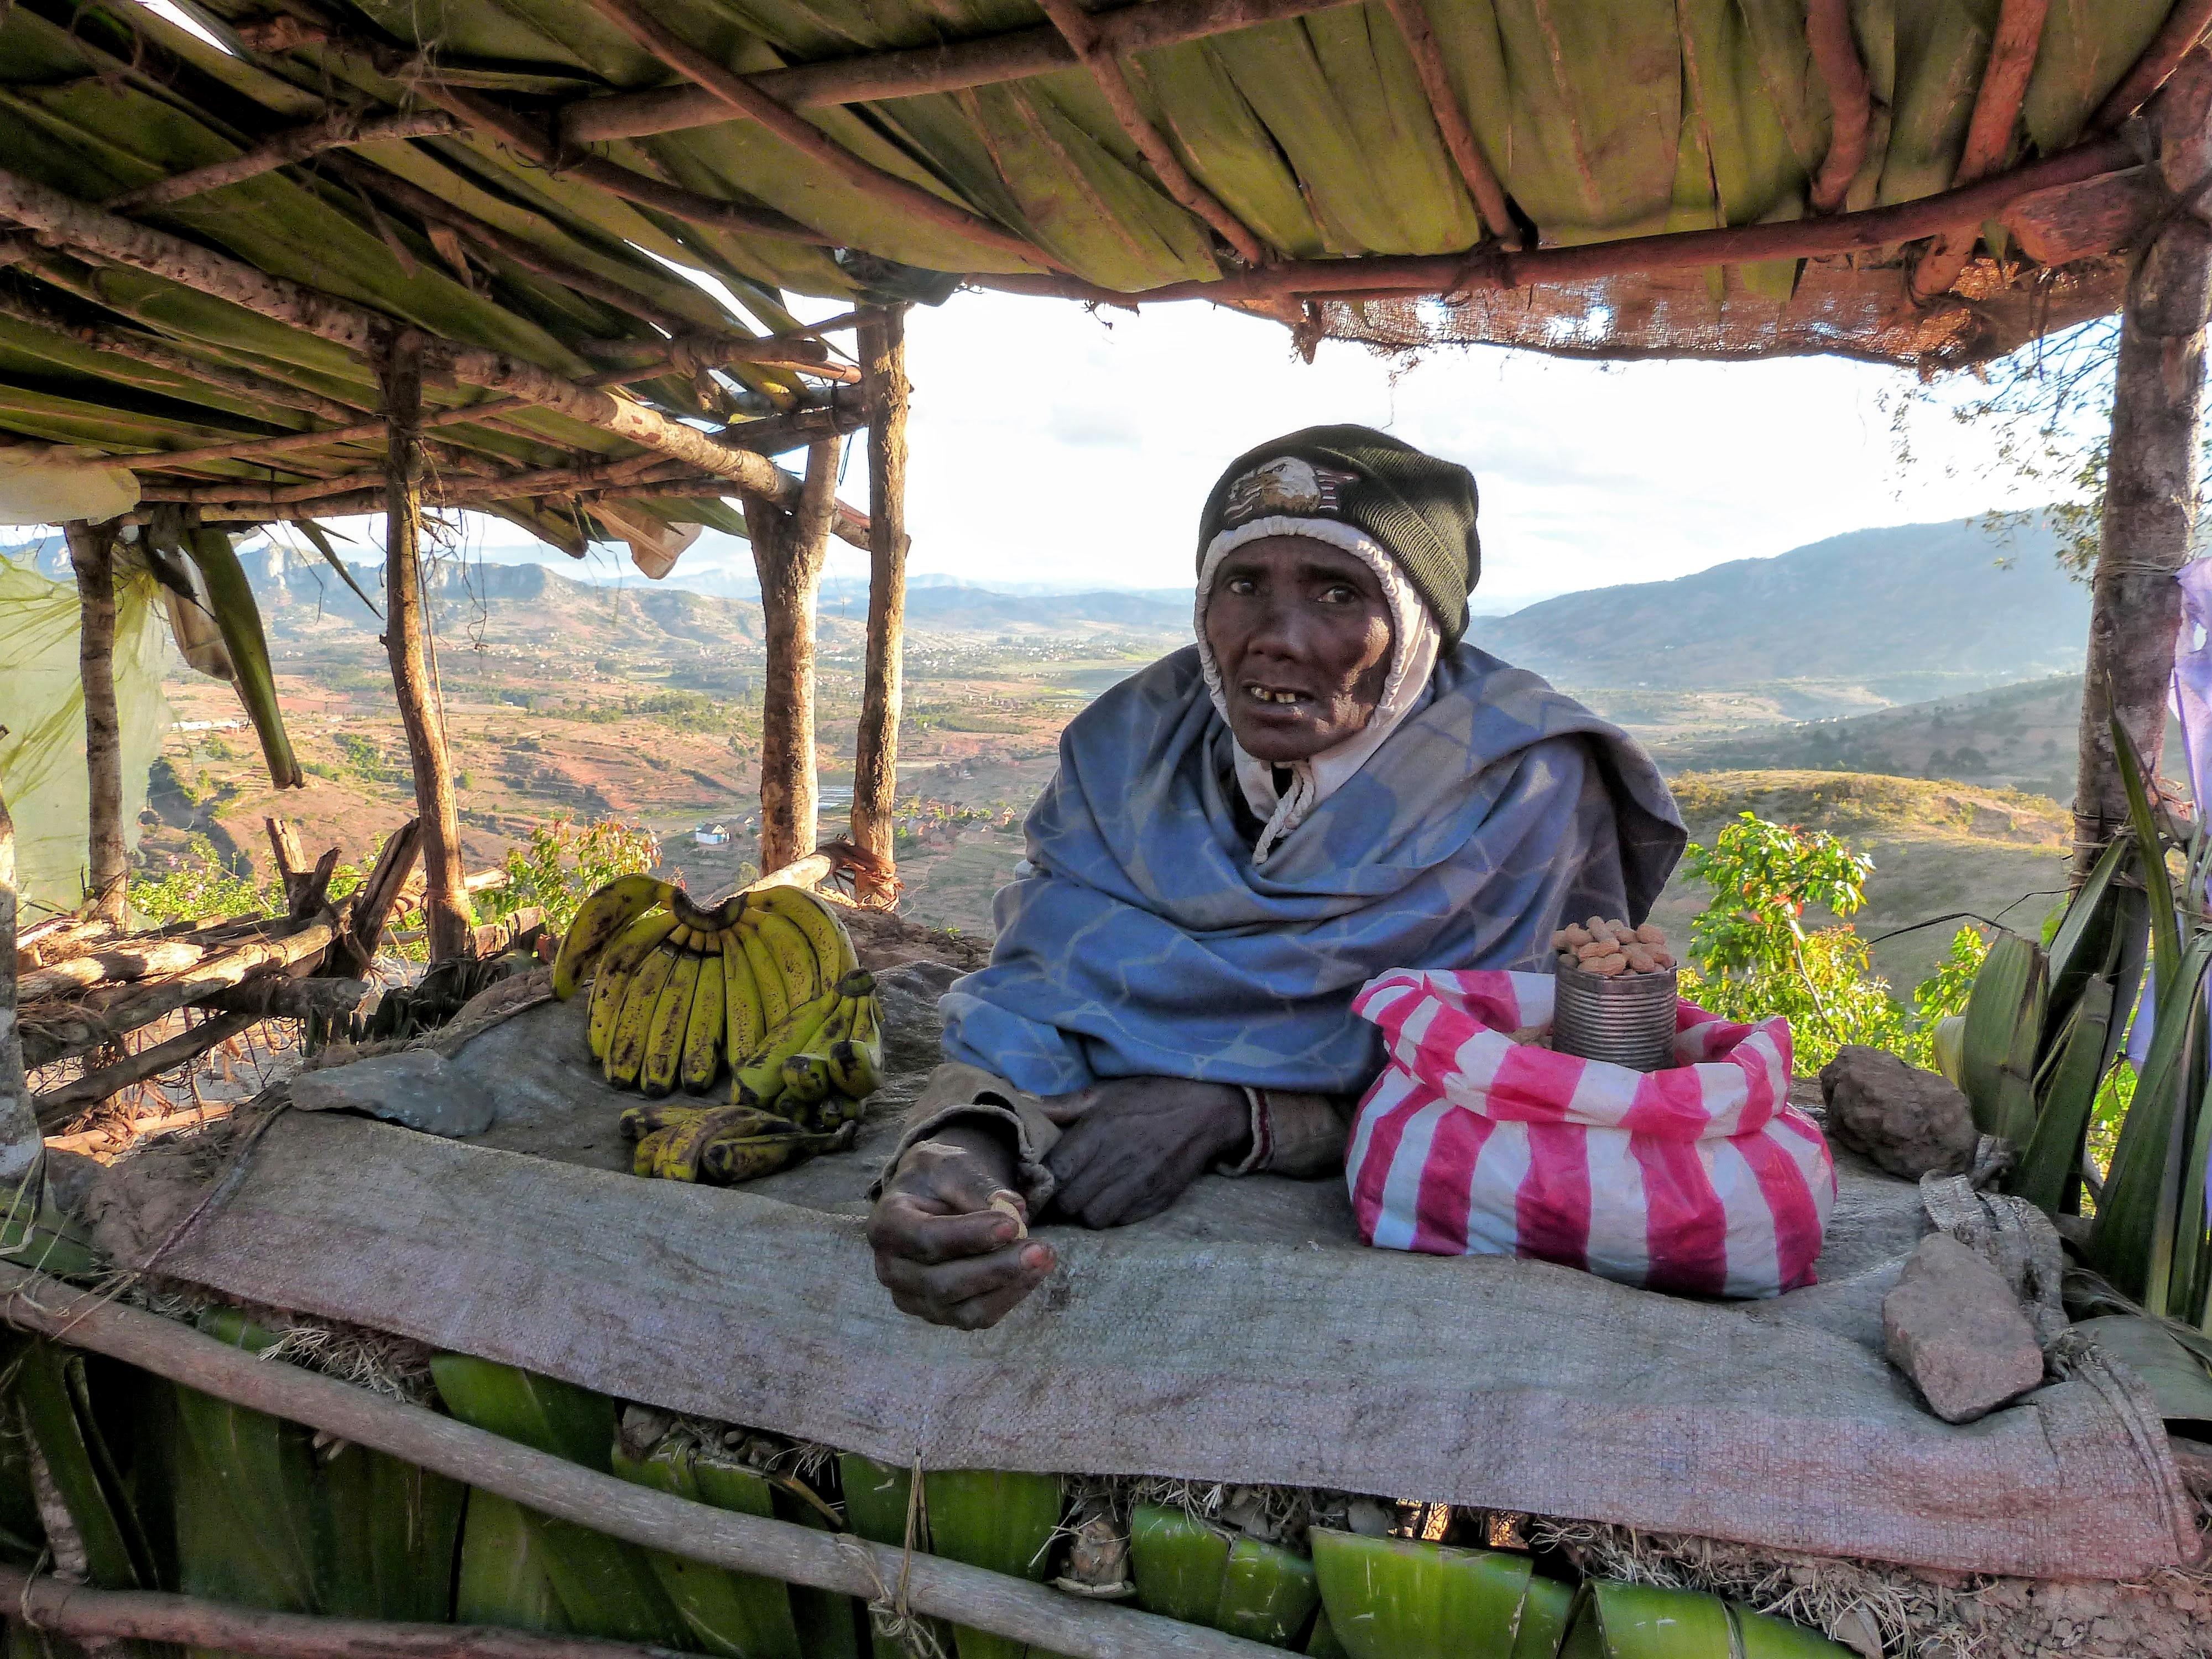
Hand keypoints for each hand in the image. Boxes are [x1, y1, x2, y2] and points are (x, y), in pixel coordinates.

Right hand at [867, 1126, 1056, 1329]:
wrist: (930, 1195)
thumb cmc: (939, 1178)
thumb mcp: (952, 1165)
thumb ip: (978, 1186)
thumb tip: (1015, 1209)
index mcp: (886, 1225)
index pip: (925, 1239)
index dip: (969, 1236)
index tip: (1011, 1225)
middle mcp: (891, 1269)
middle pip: (942, 1283)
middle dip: (996, 1268)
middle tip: (1041, 1248)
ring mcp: (912, 1298)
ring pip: (962, 1310)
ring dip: (1009, 1286)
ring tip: (1045, 1257)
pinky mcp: (938, 1313)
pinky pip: (976, 1317)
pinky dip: (1009, 1297)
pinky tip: (1034, 1273)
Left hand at [1044, 1077, 1249, 1228]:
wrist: (1207, 1109)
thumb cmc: (1151, 1096)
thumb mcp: (1105, 1092)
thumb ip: (1062, 1104)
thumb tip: (1023, 1103)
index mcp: (1099, 1132)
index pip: (1054, 1173)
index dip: (1042, 1180)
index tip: (1041, 1178)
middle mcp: (1117, 1162)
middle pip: (1069, 1202)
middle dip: (1061, 1198)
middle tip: (1065, 1187)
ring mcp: (1139, 1185)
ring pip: (1093, 1218)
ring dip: (1085, 1210)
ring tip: (1089, 1194)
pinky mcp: (1157, 1200)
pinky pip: (1122, 1222)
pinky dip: (1113, 1215)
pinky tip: (1115, 1197)